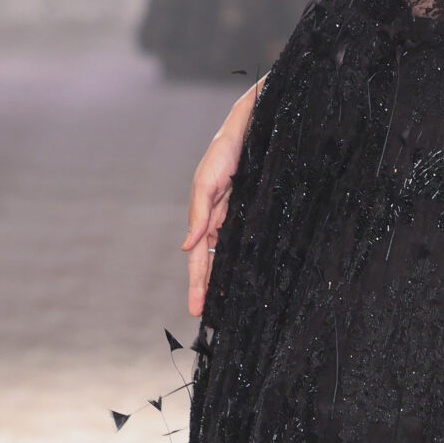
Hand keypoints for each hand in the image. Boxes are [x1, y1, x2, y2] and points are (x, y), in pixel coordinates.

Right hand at [183, 80, 261, 313]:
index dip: (198, 283)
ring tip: (225, 305)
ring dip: (227, 279)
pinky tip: (249, 277)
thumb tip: (187, 246)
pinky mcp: (257, 210)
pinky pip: (248, 241)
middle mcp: (223, 221)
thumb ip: (199, 214)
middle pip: (213, 263)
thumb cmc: (226, 149)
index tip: (196, 309)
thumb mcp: (208, 182)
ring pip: (231, 255)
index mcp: (207, 216)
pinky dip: (244, 260)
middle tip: (208, 317)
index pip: (200, 258)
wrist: (255, 125)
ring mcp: (240, 217)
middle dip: (208, 288)